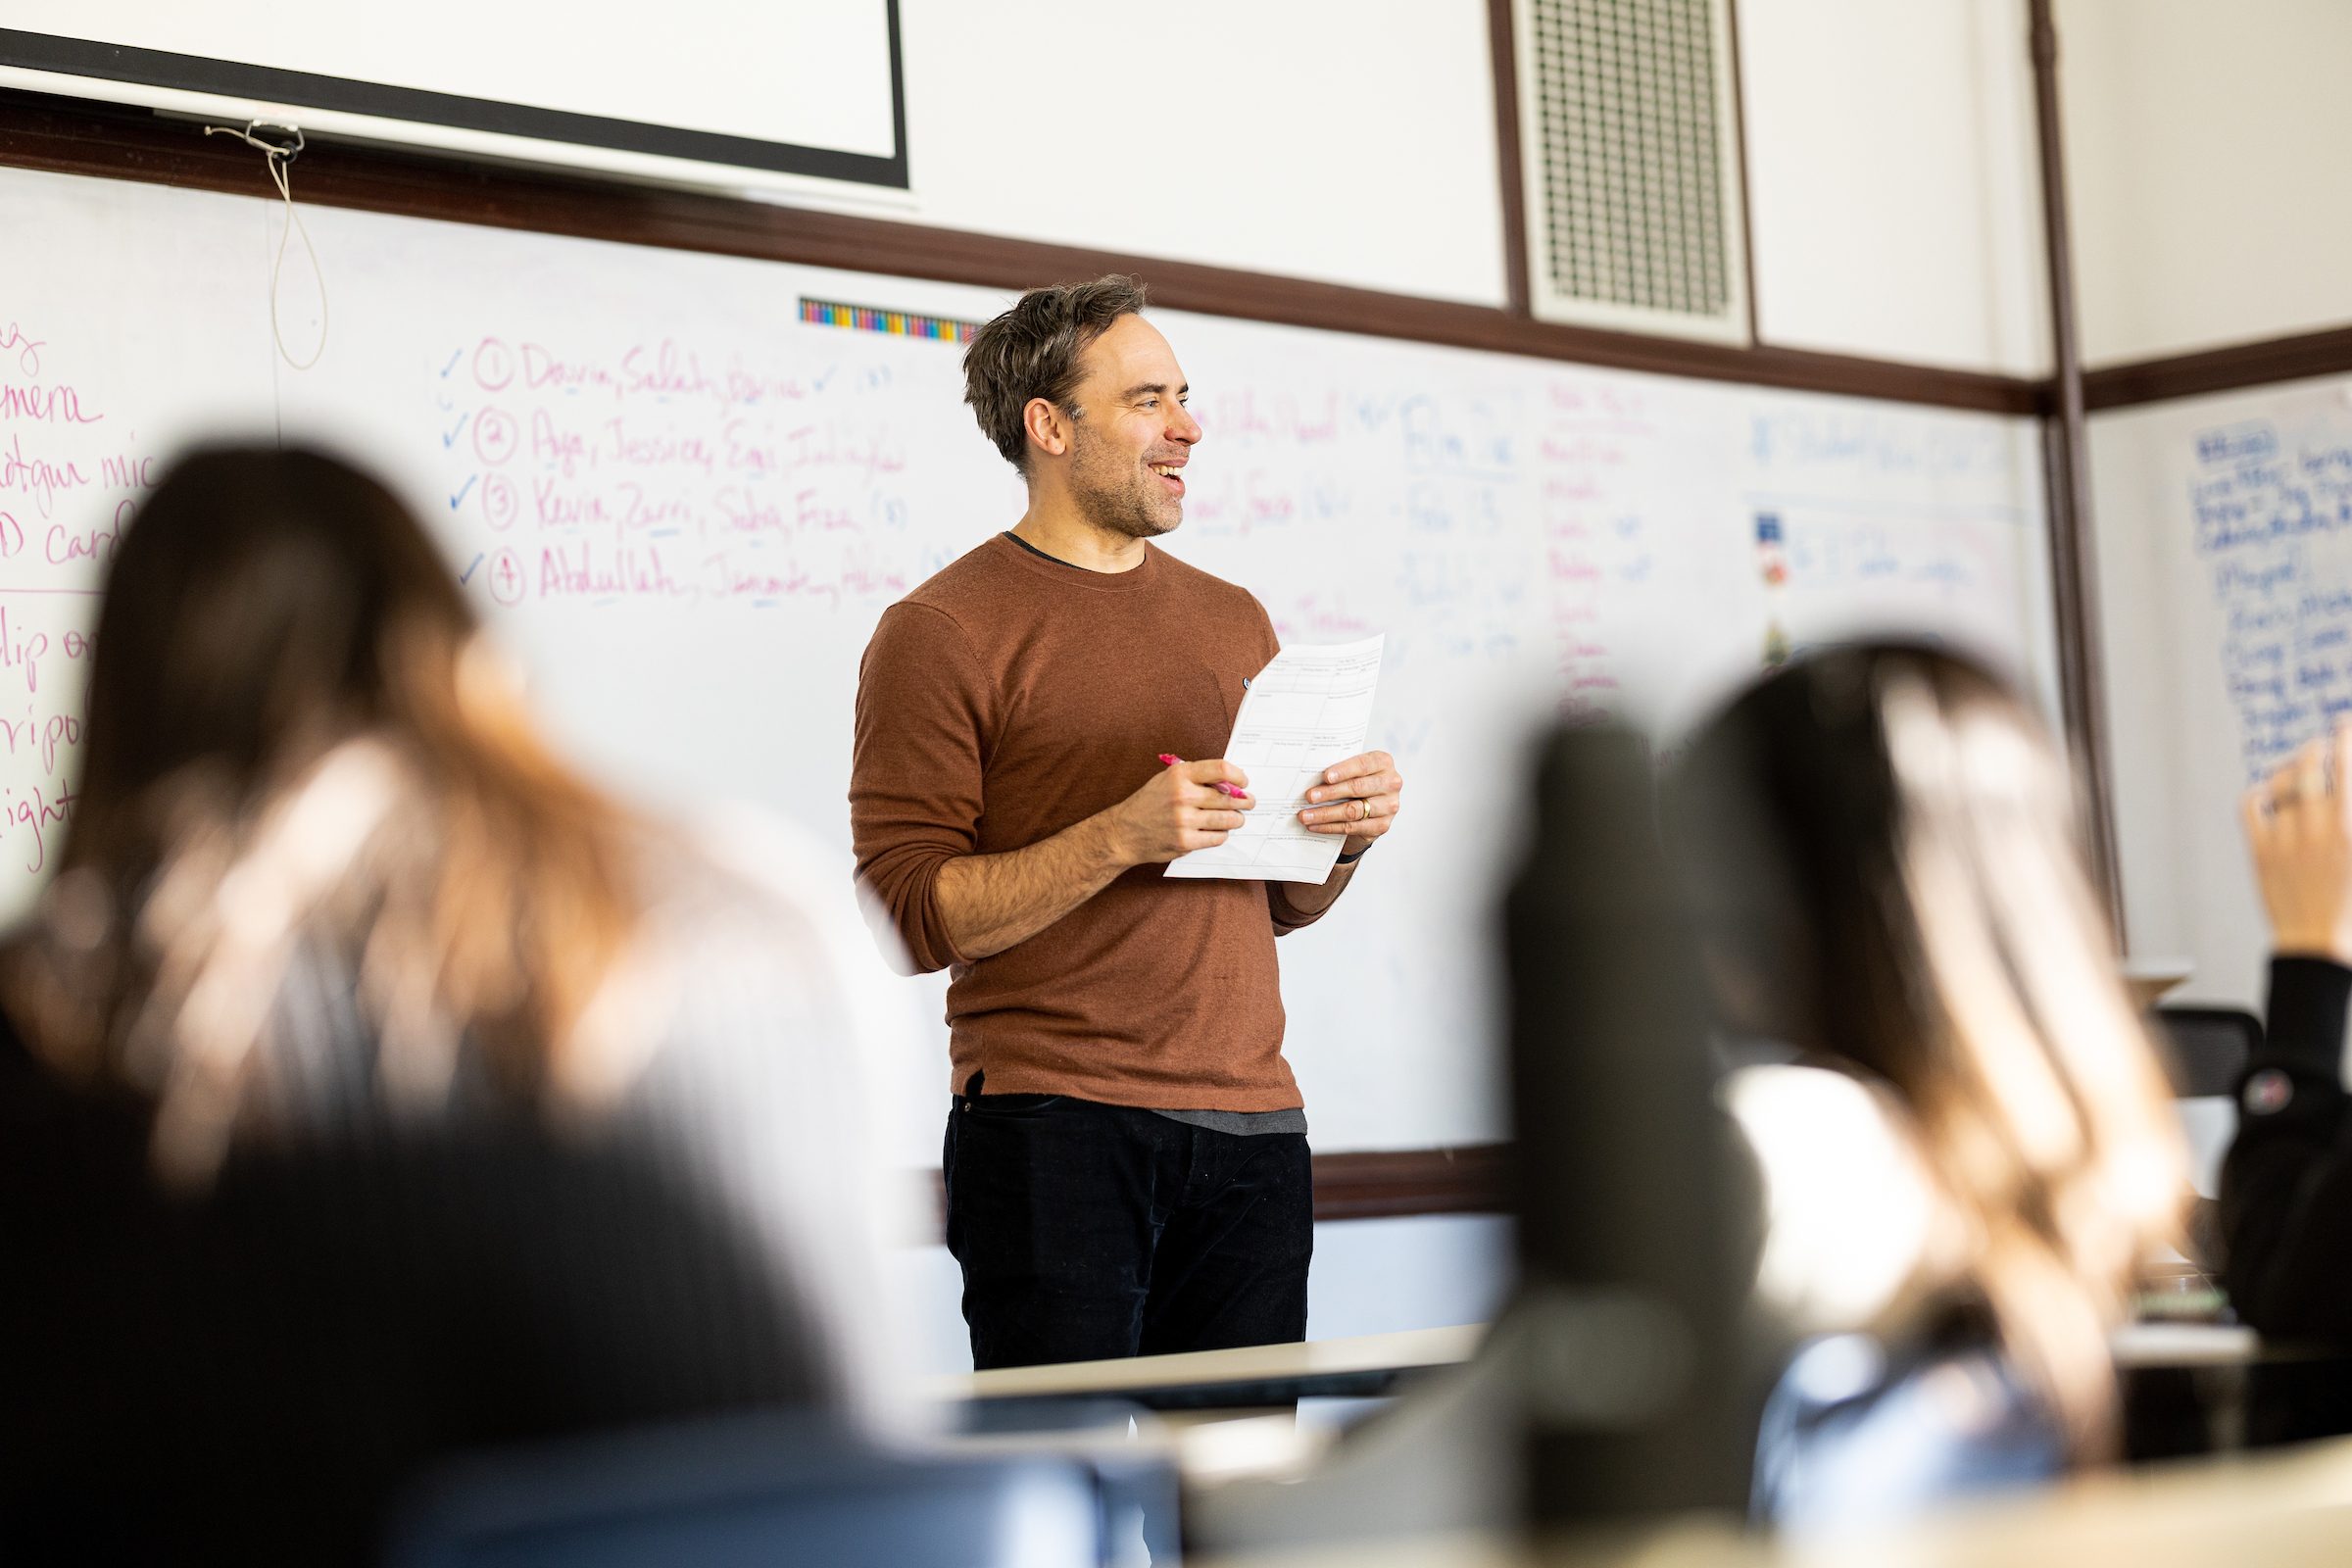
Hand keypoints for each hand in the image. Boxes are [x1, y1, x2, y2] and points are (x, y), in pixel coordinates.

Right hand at [1110, 758, 1252, 864]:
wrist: (1124, 832)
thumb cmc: (1149, 803)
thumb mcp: (1167, 779)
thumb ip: (1196, 778)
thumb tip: (1230, 783)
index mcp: (1179, 775)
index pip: (1221, 770)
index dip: (1239, 776)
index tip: (1244, 782)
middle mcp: (1182, 796)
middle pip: (1229, 797)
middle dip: (1245, 801)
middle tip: (1249, 802)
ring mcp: (1184, 820)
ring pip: (1227, 819)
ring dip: (1236, 819)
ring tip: (1236, 818)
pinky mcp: (1185, 842)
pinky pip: (1217, 838)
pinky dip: (1221, 834)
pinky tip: (1216, 831)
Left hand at [1299, 750, 1402, 854]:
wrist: (1369, 807)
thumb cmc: (1357, 781)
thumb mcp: (1352, 771)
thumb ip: (1339, 770)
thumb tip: (1309, 776)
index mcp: (1383, 762)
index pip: (1363, 765)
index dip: (1343, 771)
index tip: (1325, 777)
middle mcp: (1391, 783)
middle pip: (1357, 788)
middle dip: (1330, 793)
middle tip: (1309, 797)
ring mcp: (1389, 806)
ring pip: (1353, 810)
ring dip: (1325, 814)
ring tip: (1305, 815)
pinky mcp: (1382, 825)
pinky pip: (1352, 827)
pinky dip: (1330, 827)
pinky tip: (1315, 826)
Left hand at [2244, 725, 2351, 963]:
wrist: (2320, 944)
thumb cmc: (2351, 907)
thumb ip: (2350, 819)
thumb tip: (2344, 794)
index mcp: (2351, 827)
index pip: (2347, 768)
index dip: (2344, 738)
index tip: (2343, 723)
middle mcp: (2318, 828)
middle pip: (2312, 766)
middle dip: (2316, 747)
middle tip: (2319, 744)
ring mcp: (2287, 838)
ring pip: (2282, 783)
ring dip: (2291, 769)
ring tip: (2297, 767)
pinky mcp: (2261, 851)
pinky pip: (2251, 807)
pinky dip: (2258, 793)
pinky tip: (2266, 793)